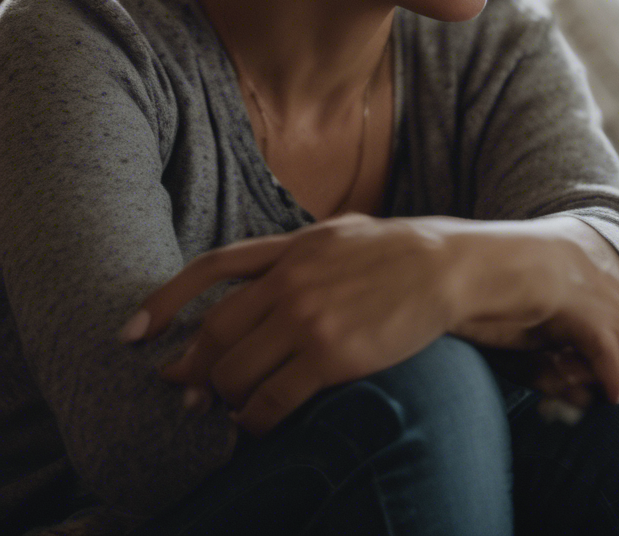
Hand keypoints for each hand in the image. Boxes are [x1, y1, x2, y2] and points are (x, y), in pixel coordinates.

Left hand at [119, 214, 454, 435]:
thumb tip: (258, 269)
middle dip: (192, 368)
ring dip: (224, 398)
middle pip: (216, 334)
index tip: (134, 332)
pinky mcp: (332, 356)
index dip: (165, 301)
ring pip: (236, 372)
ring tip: (230, 407)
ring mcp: (309, 319)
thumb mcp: (339, 232)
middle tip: (186, 389)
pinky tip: (257, 424)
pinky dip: (253, 421)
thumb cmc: (395, 251)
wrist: (445, 266)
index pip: (212, 268)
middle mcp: (291, 281)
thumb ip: (294, 248)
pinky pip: (271, 402)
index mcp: (291, 247)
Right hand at [446, 219, 618, 405]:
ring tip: (605, 394)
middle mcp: (587, 261)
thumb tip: (578, 372)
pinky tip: (607, 394)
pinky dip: (611, 378)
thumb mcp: (519, 307)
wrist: (444, 267)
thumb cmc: (466, 288)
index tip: (605, 364)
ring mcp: (586, 282)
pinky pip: (610, 354)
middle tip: (610, 386)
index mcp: (571, 250)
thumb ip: (549, 333)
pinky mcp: (577, 307)